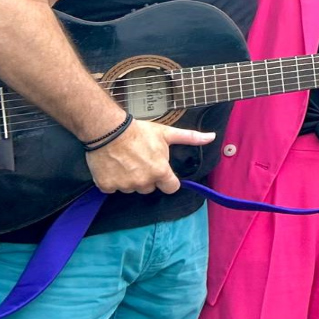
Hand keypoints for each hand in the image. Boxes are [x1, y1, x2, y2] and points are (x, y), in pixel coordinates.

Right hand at [85, 119, 214, 194]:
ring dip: (131, 179)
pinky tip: (113, 166)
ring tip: (127, 161)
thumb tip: (212, 137)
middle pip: (150, 187)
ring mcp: (125, 186)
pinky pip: (113, 188)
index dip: (169, 180)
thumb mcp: (167, 133)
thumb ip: (190, 138)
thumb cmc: (140, 132)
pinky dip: (113, 180)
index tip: (162, 171)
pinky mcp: (107, 186)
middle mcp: (143, 182)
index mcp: (160, 171)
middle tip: (141, 160)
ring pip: (132, 188)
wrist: (109, 130)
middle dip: (148, 177)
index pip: (171, 187)